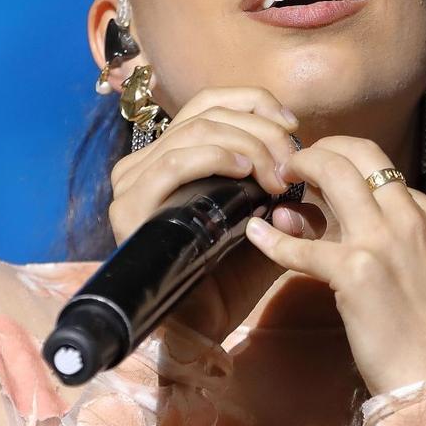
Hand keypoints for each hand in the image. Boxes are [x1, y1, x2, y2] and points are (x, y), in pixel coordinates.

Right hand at [106, 86, 322, 343]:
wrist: (208, 324)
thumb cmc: (236, 272)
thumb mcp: (265, 213)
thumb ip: (276, 175)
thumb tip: (297, 146)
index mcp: (171, 156)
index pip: (207, 103)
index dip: (253, 102)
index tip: (293, 125)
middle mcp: (144, 164)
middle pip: (206, 115)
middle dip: (260, 131)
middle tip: (291, 163)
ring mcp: (132, 183)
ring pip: (195, 132)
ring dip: (247, 146)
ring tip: (276, 178)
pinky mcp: (129, 207)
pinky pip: (174, 162)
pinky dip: (215, 158)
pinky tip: (246, 172)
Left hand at [240, 134, 425, 394]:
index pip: (392, 180)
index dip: (358, 183)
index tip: (333, 195)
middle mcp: (412, 219)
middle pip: (359, 156)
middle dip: (323, 148)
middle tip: (296, 162)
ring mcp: (381, 243)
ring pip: (331, 177)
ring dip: (298, 169)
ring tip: (276, 181)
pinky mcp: (351, 273)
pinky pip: (302, 245)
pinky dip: (274, 238)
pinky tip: (255, 233)